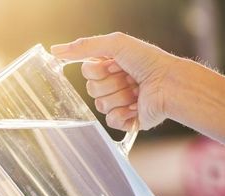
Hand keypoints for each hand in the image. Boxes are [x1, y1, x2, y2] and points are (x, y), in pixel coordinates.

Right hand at [51, 32, 179, 130]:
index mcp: (109, 67)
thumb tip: (54, 51)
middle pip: (91, 90)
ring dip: (120, 97)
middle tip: (129, 78)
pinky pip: (110, 121)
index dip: (99, 69)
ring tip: (137, 91)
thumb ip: (85, 46)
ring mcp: (119, 103)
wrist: (170, 84)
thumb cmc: (148, 61)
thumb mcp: (116, 44)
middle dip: (111, 83)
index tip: (117, 64)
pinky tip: (136, 106)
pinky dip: (123, 113)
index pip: (86, 72)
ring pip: (100, 106)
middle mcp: (113, 85)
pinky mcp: (126, 121)